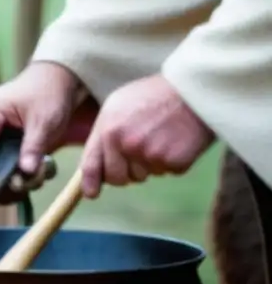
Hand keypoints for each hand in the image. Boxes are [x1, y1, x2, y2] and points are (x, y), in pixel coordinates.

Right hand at [0, 62, 80, 187]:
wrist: (51, 78)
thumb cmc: (49, 95)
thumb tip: (26, 173)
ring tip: (29, 177)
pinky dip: (4, 163)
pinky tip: (23, 167)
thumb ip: (34, 147)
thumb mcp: (46, 122)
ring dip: (3, 171)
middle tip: (25, 187)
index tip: (2, 194)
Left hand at [79, 74, 213, 197]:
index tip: (92, 194)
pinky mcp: (173, 161)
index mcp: (108, 129)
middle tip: (140, 153)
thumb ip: (104, 133)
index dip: (90, 183)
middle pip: (118, 178)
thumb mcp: (118, 105)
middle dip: (126, 173)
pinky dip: (173, 161)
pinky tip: (177, 139)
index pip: (91, 165)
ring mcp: (149, 154)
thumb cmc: (154, 95)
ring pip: (144, 176)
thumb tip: (96, 164)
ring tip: (161, 136)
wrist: (194, 89)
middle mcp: (125, 144)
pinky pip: (168, 172)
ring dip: (151, 164)